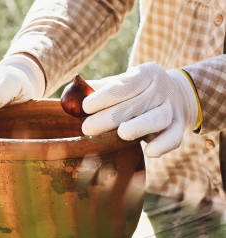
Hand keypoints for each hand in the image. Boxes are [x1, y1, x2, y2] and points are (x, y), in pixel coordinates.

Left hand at [81, 62, 198, 157]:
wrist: (176, 96)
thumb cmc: (136, 92)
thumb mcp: (120, 84)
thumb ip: (98, 89)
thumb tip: (68, 96)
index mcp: (146, 74)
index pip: (124, 85)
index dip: (104, 96)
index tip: (85, 107)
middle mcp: (162, 89)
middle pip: (136, 103)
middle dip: (110, 117)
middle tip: (87, 129)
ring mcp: (172, 108)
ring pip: (158, 118)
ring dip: (140, 126)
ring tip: (121, 133)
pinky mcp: (179, 127)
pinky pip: (174, 137)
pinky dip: (164, 145)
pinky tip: (150, 152)